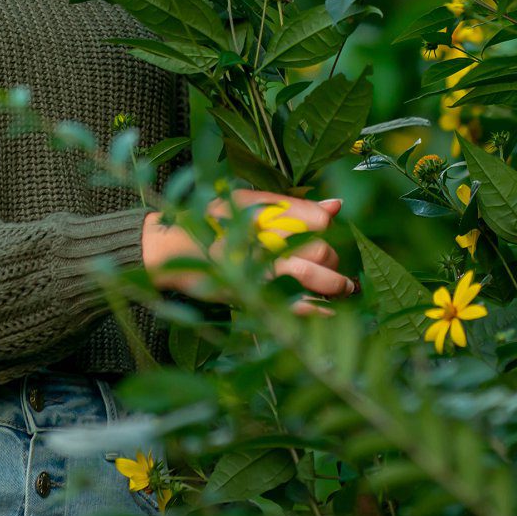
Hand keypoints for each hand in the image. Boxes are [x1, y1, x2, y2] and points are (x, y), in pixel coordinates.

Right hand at [142, 188, 355, 310]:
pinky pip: (292, 305)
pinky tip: (331, 312)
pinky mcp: (250, 294)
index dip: (325, 226)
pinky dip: (317, 310)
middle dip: (333, 259)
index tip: (325, 232)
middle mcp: (262, 240)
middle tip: (338, 267)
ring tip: (346, 289)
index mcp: (263, 214)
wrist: (170, 250)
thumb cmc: (210, 222)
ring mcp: (256, 268)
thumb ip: (292, 205)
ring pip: (310, 275)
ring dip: (335, 285)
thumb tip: (336, 205)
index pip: (312, 220)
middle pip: (317, 248)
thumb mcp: (248, 203)